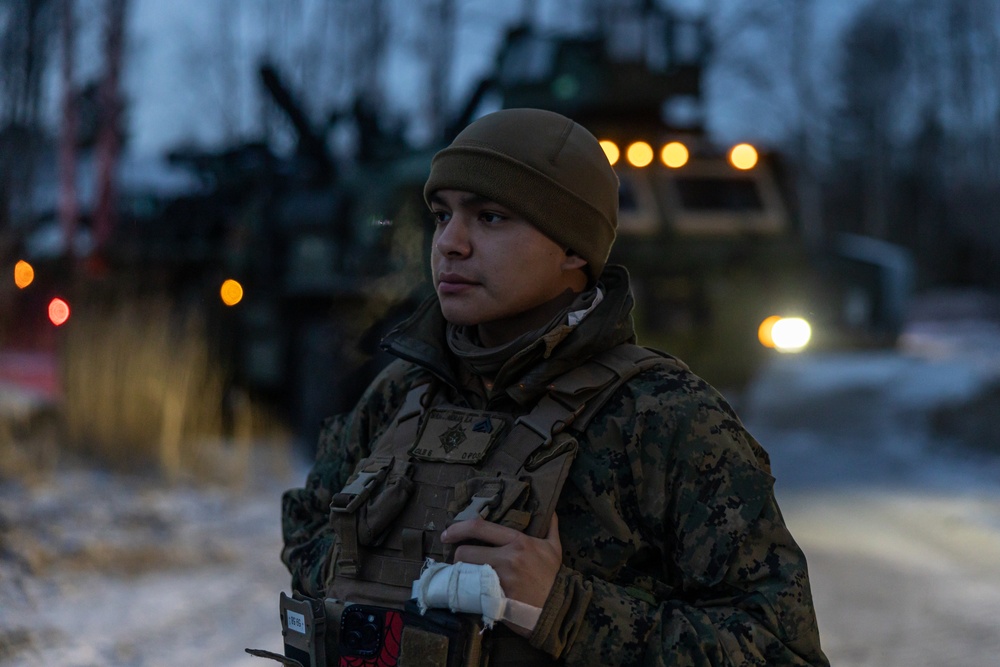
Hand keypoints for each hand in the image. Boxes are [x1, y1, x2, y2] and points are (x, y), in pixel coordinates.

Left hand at [440, 513, 561, 620]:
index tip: (447, 533)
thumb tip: (550, 510)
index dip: (458, 528)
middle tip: (459, 560)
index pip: (479, 527)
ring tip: (464, 574)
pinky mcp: (495, 599)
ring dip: (461, 572)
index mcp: (517, 541)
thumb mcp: (554, 548)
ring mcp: (499, 579)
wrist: (557, 608)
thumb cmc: (553, 577)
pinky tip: (469, 590)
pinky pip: (472, 590)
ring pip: (465, 572)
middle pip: (464, 552)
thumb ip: (550, 527)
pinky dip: (468, 589)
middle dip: (457, 556)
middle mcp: (506, 558)